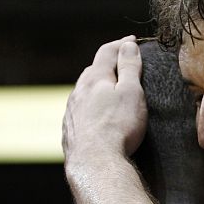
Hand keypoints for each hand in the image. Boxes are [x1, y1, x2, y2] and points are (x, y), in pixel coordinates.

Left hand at [62, 36, 146, 163]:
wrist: (95, 163)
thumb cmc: (118, 126)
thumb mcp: (131, 92)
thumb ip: (129, 67)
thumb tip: (128, 45)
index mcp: (94, 79)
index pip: (107, 52)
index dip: (121, 44)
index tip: (132, 41)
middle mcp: (78, 92)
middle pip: (93, 71)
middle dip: (108, 64)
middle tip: (122, 64)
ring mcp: (71, 112)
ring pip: (84, 93)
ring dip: (97, 87)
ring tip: (109, 91)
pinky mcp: (70, 131)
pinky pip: (80, 113)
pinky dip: (91, 108)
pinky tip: (97, 117)